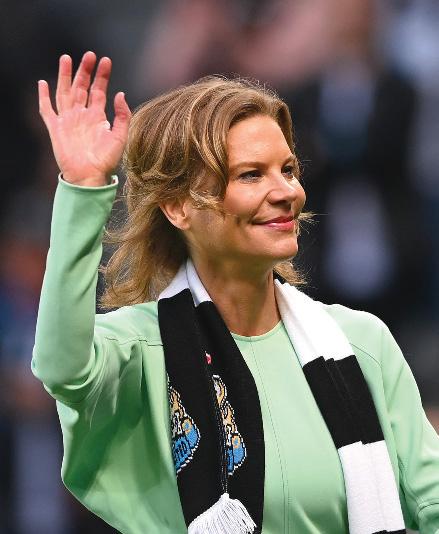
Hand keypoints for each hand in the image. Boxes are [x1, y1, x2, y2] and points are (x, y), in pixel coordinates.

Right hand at [38, 51, 130, 186]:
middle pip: (81, 87)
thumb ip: (123, 115)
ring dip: (65, 76)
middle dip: (85, 70)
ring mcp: (68, 121)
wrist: (90, 176)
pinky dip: (44, 97)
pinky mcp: (55, 129)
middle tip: (89, 54)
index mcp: (97, 117)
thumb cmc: (106, 161)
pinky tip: (43, 83)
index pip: (99, 91)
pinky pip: (47, 110)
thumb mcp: (120, 136)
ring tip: (66, 58)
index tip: (106, 61)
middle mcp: (82, 116)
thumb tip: (120, 94)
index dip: (102, 76)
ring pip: (64, 92)